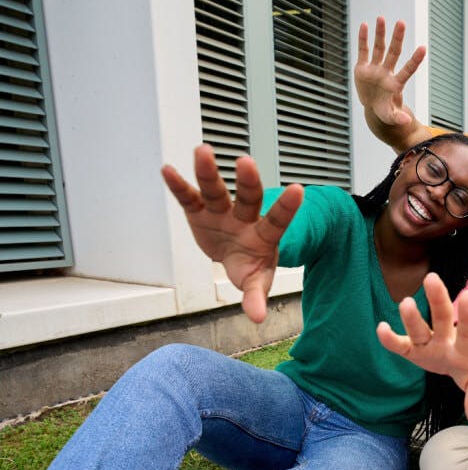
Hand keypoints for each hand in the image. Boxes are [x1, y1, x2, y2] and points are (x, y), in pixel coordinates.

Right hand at [161, 145, 302, 322]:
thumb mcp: (256, 281)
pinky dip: (179, 186)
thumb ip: (257, 297)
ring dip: (209, 173)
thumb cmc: (250, 265)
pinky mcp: (199, 212)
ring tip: (203, 150)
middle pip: (247, 198)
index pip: (278, 220)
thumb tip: (257, 319)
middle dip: (247, 182)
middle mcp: (244, 217)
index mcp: (264, 234)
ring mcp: (221, 211)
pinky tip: (168, 170)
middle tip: (246, 162)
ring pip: (216, 190)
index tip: (298, 189)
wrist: (234, 255)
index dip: (286, 206)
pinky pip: (188, 198)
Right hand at [354, 17, 425, 127]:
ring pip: (378, 48)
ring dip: (380, 34)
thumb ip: (398, 117)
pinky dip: (363, 39)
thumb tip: (406, 121)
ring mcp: (375, 69)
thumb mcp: (391, 117)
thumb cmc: (386, 111)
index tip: (423, 48)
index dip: (415, 60)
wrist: (374, 108)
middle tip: (402, 23)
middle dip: (397, 38)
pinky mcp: (363, 68)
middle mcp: (387, 72)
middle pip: (394, 52)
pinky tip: (364, 25)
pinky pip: (363, 51)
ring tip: (382, 18)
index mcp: (396, 84)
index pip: (408, 69)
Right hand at [376, 273, 467, 431]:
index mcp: (467, 349)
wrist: (459, 359)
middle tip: (432, 279)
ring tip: (407, 303)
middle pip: (442, 319)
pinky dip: (390, 338)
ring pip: (420, 327)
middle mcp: (446, 339)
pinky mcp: (412, 349)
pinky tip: (381, 328)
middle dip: (438, 300)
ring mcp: (428, 342)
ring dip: (413, 317)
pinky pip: (400, 344)